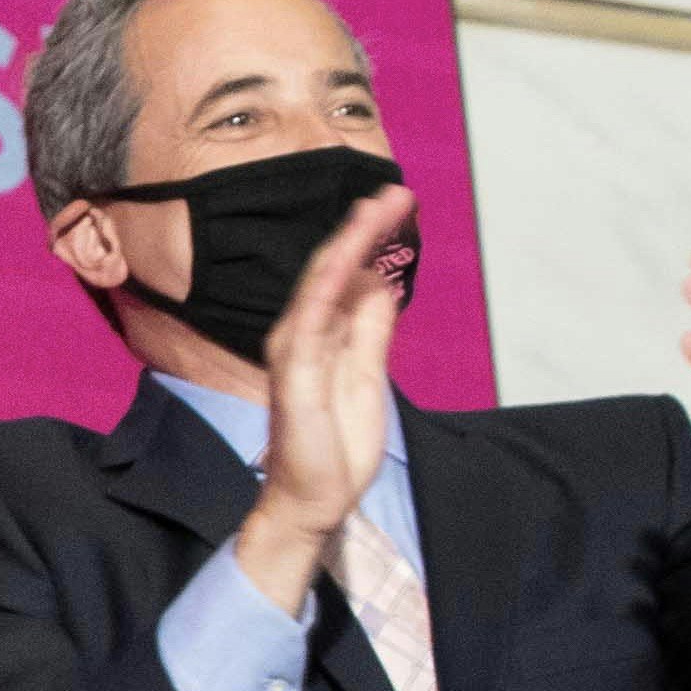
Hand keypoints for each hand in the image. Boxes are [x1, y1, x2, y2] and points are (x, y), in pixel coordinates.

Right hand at [228, 181, 413, 613]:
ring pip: (320, 284)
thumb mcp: (368, 375)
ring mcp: (295, 350)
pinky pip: (309, 320)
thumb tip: (379, 283)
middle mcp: (302, 334)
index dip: (370, 240)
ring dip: (347, 244)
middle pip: (333, 269)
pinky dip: (325, 286)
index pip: (347, 276)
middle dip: (363, 229)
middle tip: (394, 193)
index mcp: (323, 335)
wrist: (314, 497)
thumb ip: (369, 330)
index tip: (396, 205)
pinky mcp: (293, 372)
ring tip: (375, 209)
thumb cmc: (337, 444)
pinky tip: (344, 258)